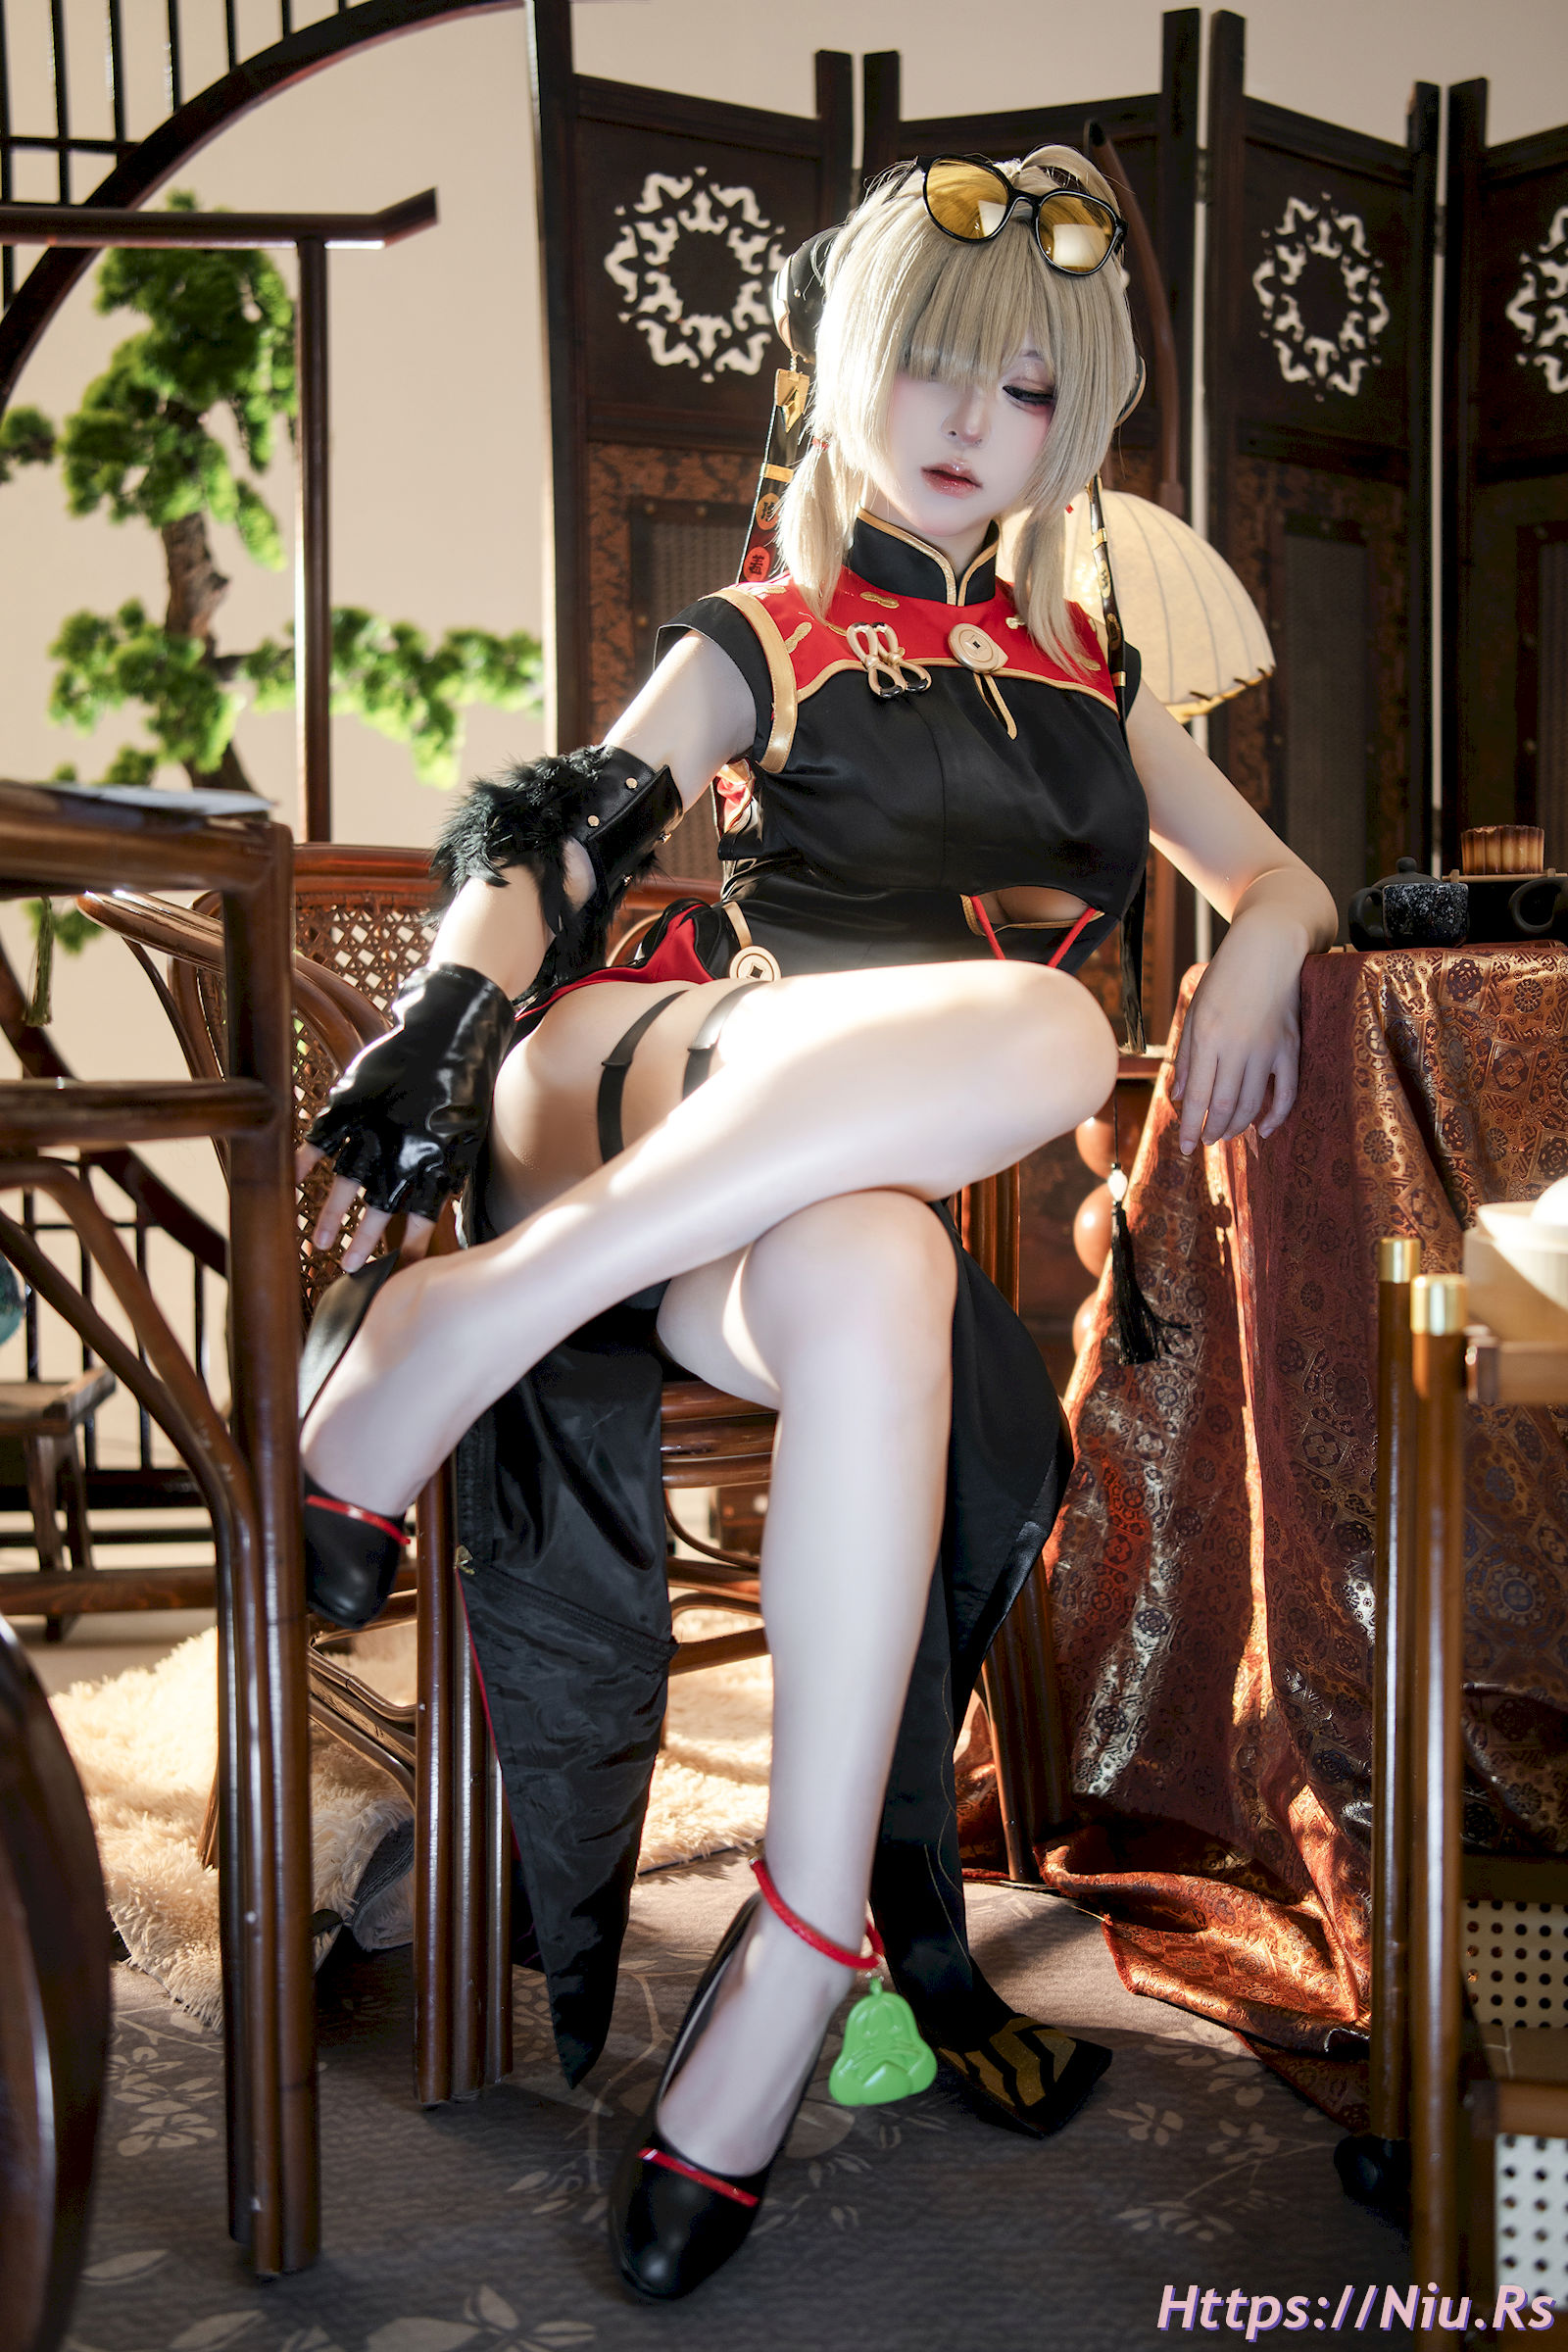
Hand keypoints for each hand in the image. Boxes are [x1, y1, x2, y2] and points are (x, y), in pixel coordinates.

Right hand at [299, 961, 514, 1269]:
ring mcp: (374, 1128)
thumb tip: (437, 1214)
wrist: (449, 1032)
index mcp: (437, 1163)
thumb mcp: (467, 1135)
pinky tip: (293, 1183)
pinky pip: (321, 1139)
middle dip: (362, 1242)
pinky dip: (304, 1161)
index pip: (420, 1218)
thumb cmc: (462, 1089)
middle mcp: (403, 1152)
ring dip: (331, 1215)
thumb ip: (448, 1174)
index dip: (408, 1248)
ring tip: (318, 1243)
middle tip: (347, 1267)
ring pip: (346, 1183)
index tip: (395, 1271)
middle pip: (378, 1208)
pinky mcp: (351, 1103)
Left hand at [1170, 913, 1307, 1155]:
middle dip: (1212, 1131)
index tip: (1186, 1148)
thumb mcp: (1195, 1010)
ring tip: (1225, 1135)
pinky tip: (1264, 1129)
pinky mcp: (1290, 1046)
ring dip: (1237, 1126)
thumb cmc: (1225, 977)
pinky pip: (1287, 1091)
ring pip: (1253, 1102)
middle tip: (1204, 1143)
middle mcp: (1238, 1047)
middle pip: (1225, 1105)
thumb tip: (1180, 1097)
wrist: (1269, 946)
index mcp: (1208, 1037)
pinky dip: (1277, 1115)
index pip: (1198, 1096)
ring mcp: (1268, 1048)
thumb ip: (1187, 1056)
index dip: (1191, 1127)